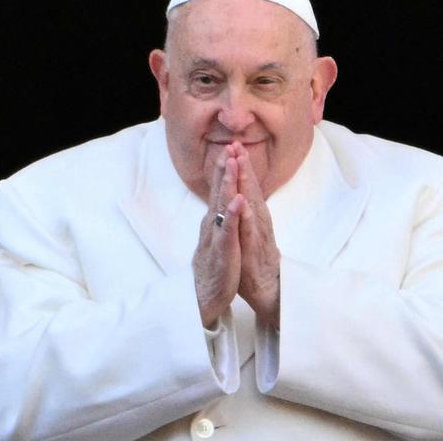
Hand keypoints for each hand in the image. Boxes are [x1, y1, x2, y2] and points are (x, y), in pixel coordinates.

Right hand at [193, 145, 245, 327]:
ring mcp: (216, 237)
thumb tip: (220, 204)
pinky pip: (228, 231)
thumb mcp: (216, 239)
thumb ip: (218, 221)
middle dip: (224, 169)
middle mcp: (212, 225)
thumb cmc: (212, 267)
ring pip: (222, 207)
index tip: (229, 149)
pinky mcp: (223, 251)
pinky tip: (238, 201)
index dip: (223, 171)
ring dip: (227, 185)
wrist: (203, 296)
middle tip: (229, 146)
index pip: (218, 192)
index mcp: (213, 222)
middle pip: (218, 193)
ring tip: (232, 165)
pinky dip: (233, 215)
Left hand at [233, 142, 280, 327]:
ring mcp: (258, 234)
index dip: (240, 167)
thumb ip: (244, 215)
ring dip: (247, 184)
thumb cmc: (254, 260)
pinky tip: (244, 204)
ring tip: (240, 164)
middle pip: (251, 190)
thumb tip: (240, 196)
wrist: (267, 289)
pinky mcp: (257, 250)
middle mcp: (258, 221)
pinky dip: (248, 217)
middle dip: (244, 167)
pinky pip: (252, 231)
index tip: (233, 146)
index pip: (247, 188)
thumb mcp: (247, 233)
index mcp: (253, 217)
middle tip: (237, 145)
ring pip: (253, 204)